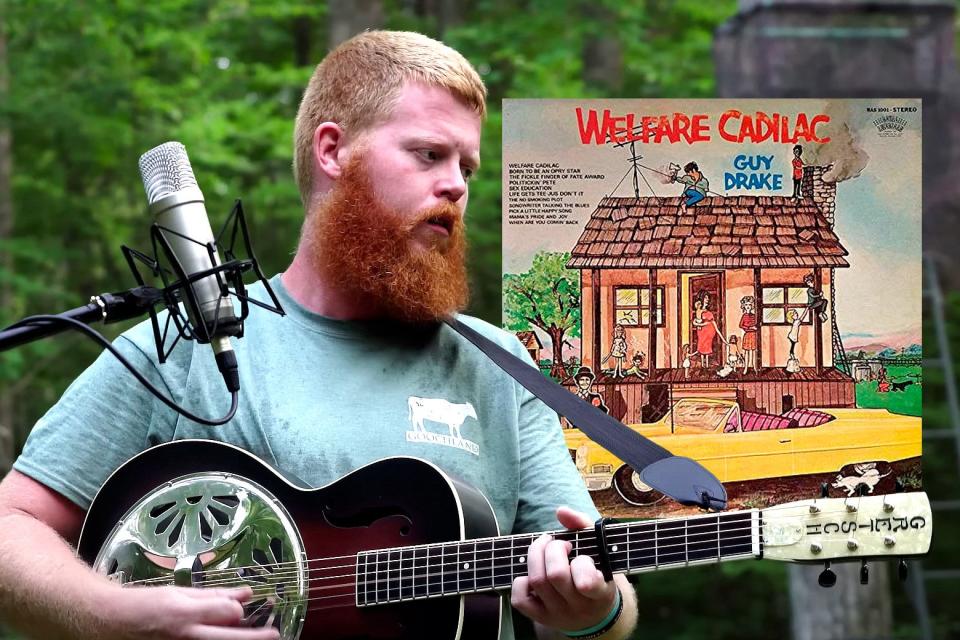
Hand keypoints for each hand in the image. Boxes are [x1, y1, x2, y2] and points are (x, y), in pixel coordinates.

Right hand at [101, 585, 280, 639]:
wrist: (112, 624)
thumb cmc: (146, 605)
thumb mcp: (181, 594)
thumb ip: (215, 596)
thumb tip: (246, 594)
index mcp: (187, 616)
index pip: (229, 615)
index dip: (239, 610)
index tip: (245, 605)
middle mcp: (187, 638)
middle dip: (256, 637)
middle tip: (274, 634)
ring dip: (237, 639)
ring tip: (251, 634)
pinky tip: (223, 634)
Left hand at [511, 507, 617, 633]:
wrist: (594, 613)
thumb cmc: (597, 572)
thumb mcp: (599, 550)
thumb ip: (583, 525)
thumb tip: (561, 511)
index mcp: (600, 593)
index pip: (586, 582)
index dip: (581, 562)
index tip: (582, 555)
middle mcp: (578, 607)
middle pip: (555, 575)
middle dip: (553, 549)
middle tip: (559, 544)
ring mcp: (558, 614)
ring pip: (537, 581)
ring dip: (536, 556)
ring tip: (544, 549)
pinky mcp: (540, 617)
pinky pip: (520, 600)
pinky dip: (521, 581)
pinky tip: (532, 574)